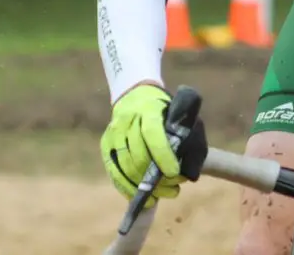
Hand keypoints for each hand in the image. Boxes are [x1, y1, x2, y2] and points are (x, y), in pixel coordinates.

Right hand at [100, 84, 207, 206]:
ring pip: (125, 167)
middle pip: (138, 155)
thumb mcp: (174, 111)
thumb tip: (188, 166)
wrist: (134, 94)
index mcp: (148, 109)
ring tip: (161, 195)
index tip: (174, 173)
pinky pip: (114, 172)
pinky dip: (128, 188)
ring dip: (143, 187)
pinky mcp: (105, 146)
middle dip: (155, 177)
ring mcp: (113, 134)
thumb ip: (180, 133)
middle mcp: (127, 121)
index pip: (152, 134)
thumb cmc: (162, 107)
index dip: (163, 156)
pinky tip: (142, 198)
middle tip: (174, 188)